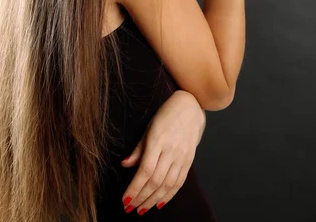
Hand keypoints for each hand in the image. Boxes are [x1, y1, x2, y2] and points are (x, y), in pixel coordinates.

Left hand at [120, 90, 205, 214]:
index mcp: (157, 141)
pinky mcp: (189, 161)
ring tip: (142, 209)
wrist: (191, 107)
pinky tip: (159, 203)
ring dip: (153, 200)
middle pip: (155, 181)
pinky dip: (169, 195)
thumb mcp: (149, 127)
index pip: (145, 170)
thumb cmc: (166, 115)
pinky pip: (179, 182)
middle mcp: (171, 151)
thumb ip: (138, 148)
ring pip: (167, 185)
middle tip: (130, 208)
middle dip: (141, 197)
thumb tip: (125, 165)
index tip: (125, 199)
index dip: (135, 188)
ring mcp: (182, 157)